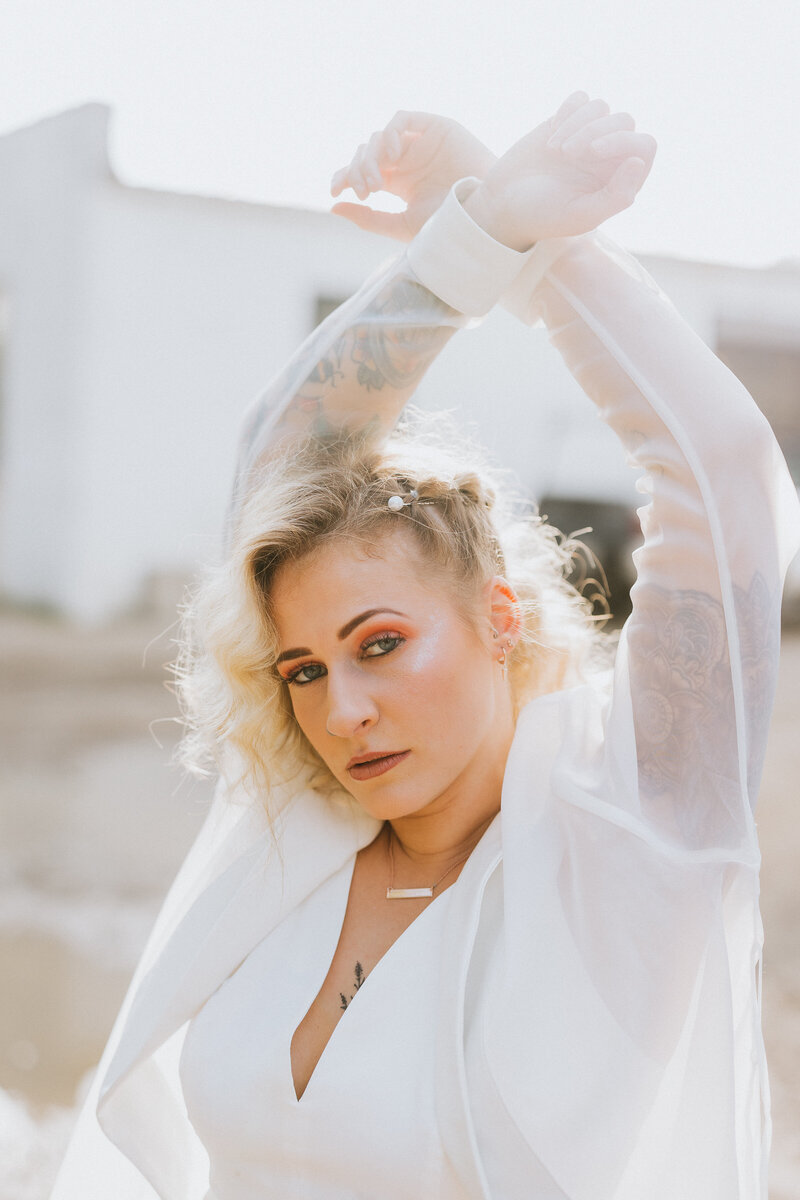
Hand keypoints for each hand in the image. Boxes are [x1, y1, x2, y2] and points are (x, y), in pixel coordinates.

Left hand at [329, 112, 496, 241]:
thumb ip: (368, 217)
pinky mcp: (435, 127)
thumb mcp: (401, 225)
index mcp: (397, 182)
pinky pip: (401, 120)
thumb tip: (334, 208)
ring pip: (379, 138)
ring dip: (370, 159)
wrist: (485, 217)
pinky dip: (390, 135)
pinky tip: (392, 158)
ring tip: (378, 185)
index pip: (360, 172)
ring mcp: (420, 142)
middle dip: (358, 172)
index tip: (335, 194)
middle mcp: (406, 159)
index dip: (343, 177)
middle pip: (366, 154)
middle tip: (366, 194)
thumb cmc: (448, 226)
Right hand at [464, 91, 656, 250]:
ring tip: (556, 151)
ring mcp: (589, 136)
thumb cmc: (544, 216)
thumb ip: (616, 196)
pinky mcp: (568, 121)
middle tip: (567, 154)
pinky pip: (580, 99)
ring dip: (577, 124)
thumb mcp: (581, 215)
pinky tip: (551, 135)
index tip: (592, 153)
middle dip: (596, 131)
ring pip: (602, 107)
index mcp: (620, 181)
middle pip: (625, 121)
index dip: (623, 141)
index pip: (644, 146)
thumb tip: (638, 161)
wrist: (503, 204)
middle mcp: (609, 156)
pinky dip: (567, 111)